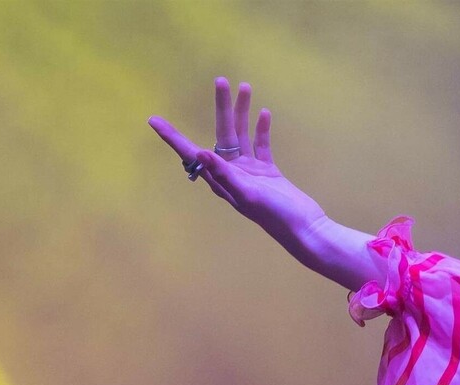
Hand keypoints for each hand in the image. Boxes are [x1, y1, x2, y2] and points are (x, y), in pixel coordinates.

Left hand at [148, 78, 374, 287]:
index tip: (154, 120)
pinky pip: (261, 145)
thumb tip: (201, 152)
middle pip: (222, 135)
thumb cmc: (276, 216)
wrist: (305, 229)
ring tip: (245, 87)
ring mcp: (250, 172)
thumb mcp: (248, 194)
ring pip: (242, 135)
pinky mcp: (268, 172)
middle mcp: (232, 174)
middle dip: (221, 108)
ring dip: (242, 112)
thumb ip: (225, 174)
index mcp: (222, 181)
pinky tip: (263, 113)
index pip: (193, 154)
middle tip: (220, 81)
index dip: (173, 138)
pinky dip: (261, 129)